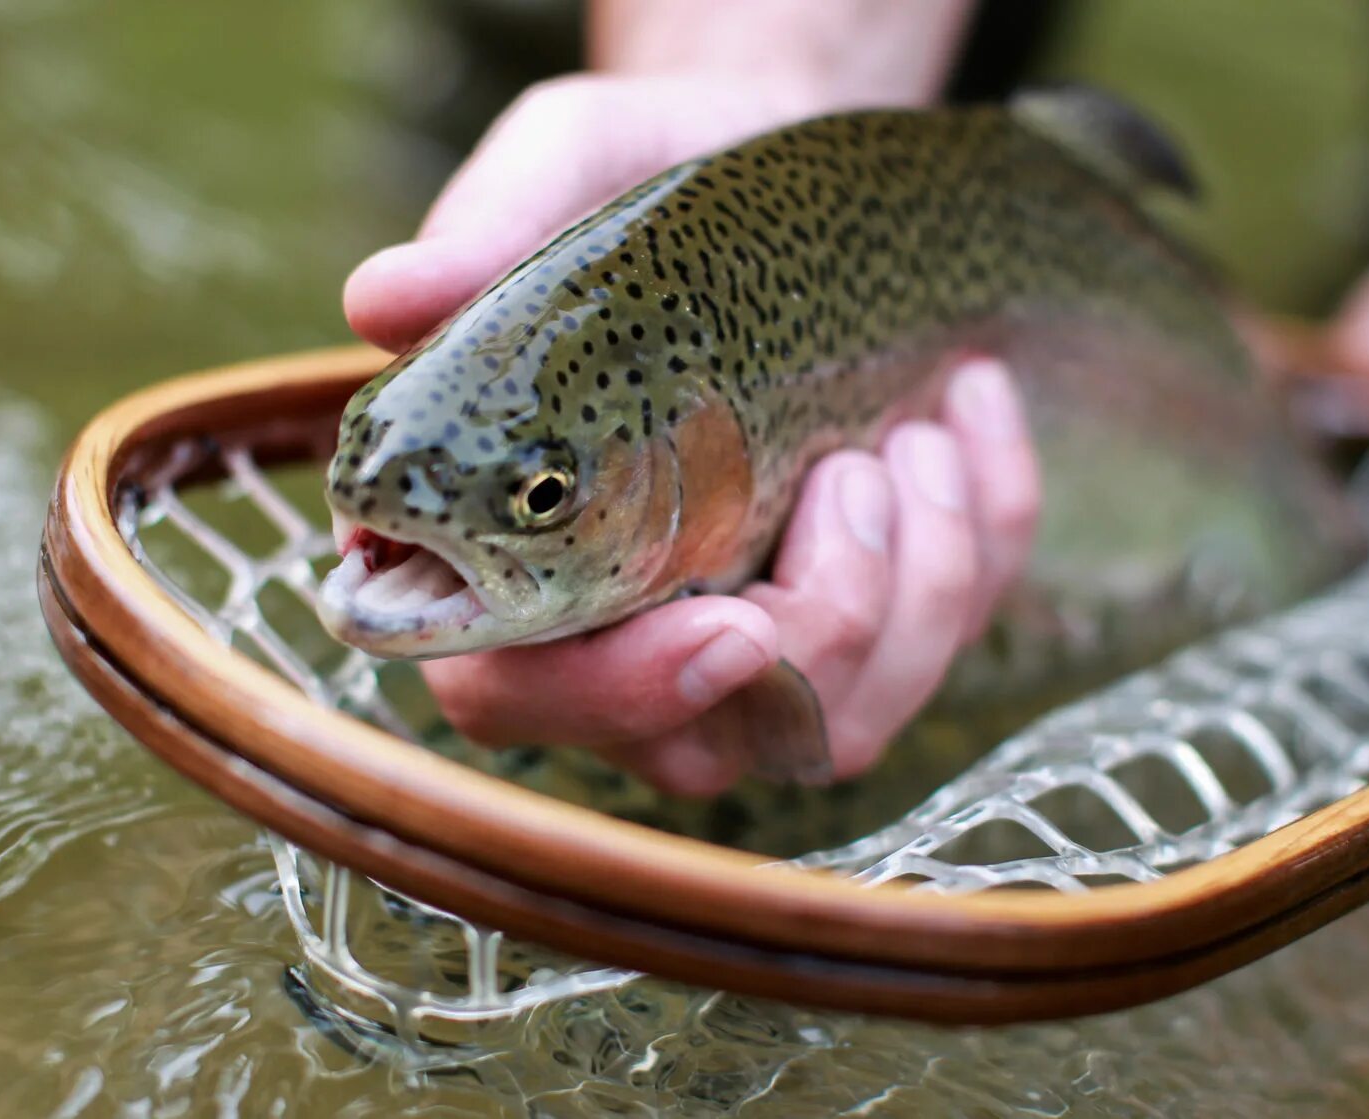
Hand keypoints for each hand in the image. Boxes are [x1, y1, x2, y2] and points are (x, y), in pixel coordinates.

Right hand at [345, 74, 1039, 793]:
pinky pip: (946, 644)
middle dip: (820, 626)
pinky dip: (987, 533)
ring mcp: (749, 639)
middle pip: (704, 749)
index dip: (617, 696)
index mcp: (510, 548)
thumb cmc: (663, 174)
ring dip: (918, 586)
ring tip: (920, 429)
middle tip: (855, 467)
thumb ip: (490, 229)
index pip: (519, 692)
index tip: (734, 624)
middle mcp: (622, 627)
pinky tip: (971, 410)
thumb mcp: (581, 161)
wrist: (794, 166)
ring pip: (838, 725)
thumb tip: (381, 299)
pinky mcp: (864, 617)